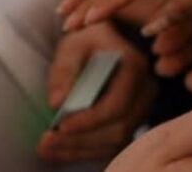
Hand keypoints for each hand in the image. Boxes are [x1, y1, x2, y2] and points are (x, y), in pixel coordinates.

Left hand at [38, 22, 157, 163]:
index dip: (88, 120)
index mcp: (134, 67)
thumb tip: (56, 103)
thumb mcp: (72, 44)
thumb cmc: (88, 39)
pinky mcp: (132, 121)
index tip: (60, 126)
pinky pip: (112, 143)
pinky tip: (60, 151)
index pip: (116, 104)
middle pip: (117, 129)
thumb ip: (63, 70)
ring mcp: (141, 109)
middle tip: (46, 143)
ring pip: (114, 141)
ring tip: (47, 150)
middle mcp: (145, 91)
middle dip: (80, 140)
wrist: (104, 41)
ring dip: (79, 150)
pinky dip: (85, 151)